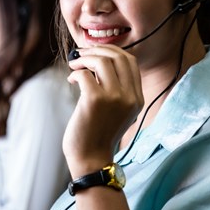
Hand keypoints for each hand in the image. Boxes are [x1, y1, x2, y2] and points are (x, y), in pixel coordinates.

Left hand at [63, 45, 143, 174]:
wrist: (91, 159)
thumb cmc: (98, 135)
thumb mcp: (119, 113)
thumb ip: (118, 91)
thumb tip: (100, 64)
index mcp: (138, 99)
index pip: (131, 62)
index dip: (112, 51)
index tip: (96, 51)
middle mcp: (130, 96)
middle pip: (118, 56)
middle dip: (98, 49)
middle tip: (82, 53)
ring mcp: (114, 97)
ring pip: (102, 60)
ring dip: (84, 58)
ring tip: (74, 65)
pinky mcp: (95, 100)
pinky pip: (85, 74)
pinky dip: (76, 73)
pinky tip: (72, 80)